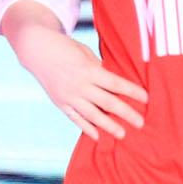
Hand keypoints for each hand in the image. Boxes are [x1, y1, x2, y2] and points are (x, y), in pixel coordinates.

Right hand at [9, 23, 146, 138]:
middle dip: (126, 113)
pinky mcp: (60, 102)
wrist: (36, 49)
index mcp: (88, 69)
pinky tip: (97, 136)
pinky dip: (86, 128)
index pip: (115, 84)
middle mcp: (79, 85)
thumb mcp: (85, 53)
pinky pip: (75, 118)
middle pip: (108, 102)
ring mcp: (68, 96)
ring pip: (92, 114)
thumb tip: (115, 84)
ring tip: (122, 134)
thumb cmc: (65, 47)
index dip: (132, 92)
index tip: (146, 99)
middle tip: (140, 123)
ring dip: (108, 125)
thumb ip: (99, 69)